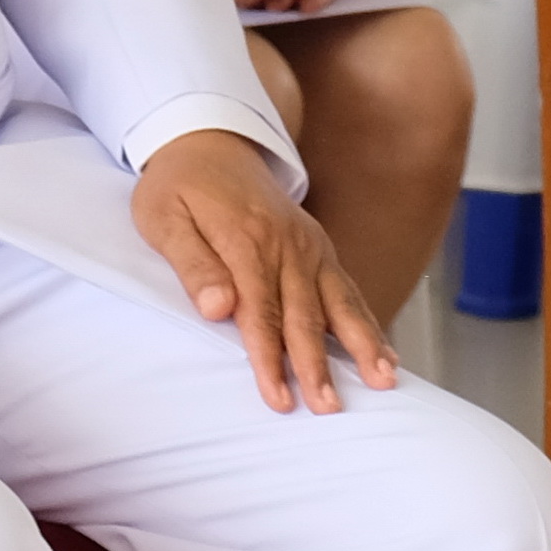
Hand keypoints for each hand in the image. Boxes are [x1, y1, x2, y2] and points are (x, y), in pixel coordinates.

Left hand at [133, 127, 391, 409]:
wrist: (210, 142)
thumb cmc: (178, 187)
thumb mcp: (163, 217)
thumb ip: (192, 264)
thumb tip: (217, 308)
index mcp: (245, 239)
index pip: (259, 310)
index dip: (269, 357)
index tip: (278, 397)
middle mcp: (286, 244)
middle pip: (303, 313)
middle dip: (317, 364)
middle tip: (328, 407)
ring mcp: (308, 246)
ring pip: (338, 302)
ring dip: (361, 344)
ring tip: (382, 382)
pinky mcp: (318, 248)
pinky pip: (347, 289)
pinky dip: (367, 322)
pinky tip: (386, 354)